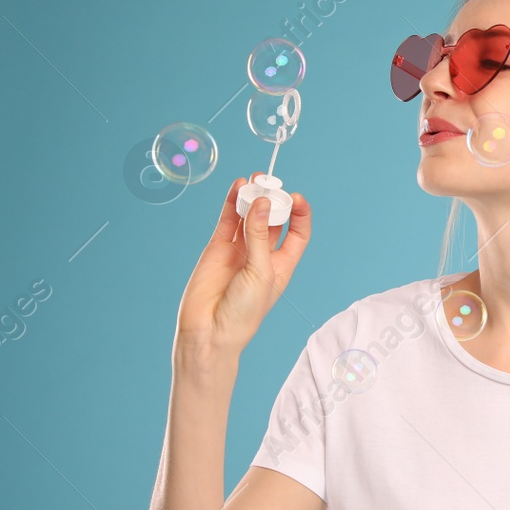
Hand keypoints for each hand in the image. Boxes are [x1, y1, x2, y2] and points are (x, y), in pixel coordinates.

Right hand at [175, 174, 310, 356]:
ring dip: (253, 198)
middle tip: (271, 185)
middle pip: (273, 220)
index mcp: (282, 265)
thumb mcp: (260, 272)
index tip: (297, 197)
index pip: (297, 234)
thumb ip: (259, 237)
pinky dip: (232, 203)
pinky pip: (227, 220)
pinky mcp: (218, 247)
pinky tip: (238, 187)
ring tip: (254, 180)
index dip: (300, 215)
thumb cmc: (244, 311)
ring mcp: (239, 250)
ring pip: (249, 217)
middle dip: (275, 201)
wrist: (209, 330)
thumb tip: (262, 203)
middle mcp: (262, 255)